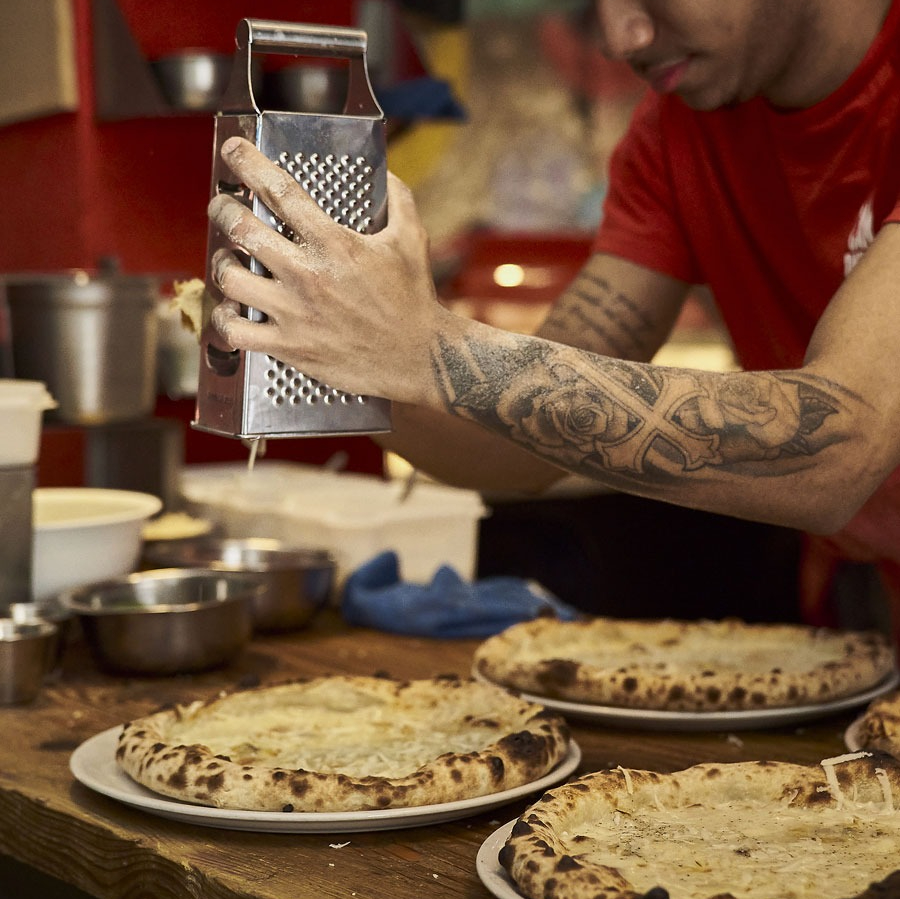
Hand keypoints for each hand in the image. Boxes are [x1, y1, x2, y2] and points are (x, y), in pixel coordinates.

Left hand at [207, 136, 449, 403]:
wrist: (417, 357)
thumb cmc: (413, 298)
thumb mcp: (412, 240)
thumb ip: (398, 200)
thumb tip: (385, 173)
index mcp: (334, 243)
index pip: (279, 191)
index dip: (248, 162)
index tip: (233, 149)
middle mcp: (307, 275)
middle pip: (240, 229)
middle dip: (222, 209)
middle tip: (223, 207)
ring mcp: (294, 313)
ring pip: (229, 279)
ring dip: (221, 264)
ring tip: (227, 260)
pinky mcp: (289, 347)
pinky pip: (235, 332)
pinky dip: (224, 319)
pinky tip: (231, 311)